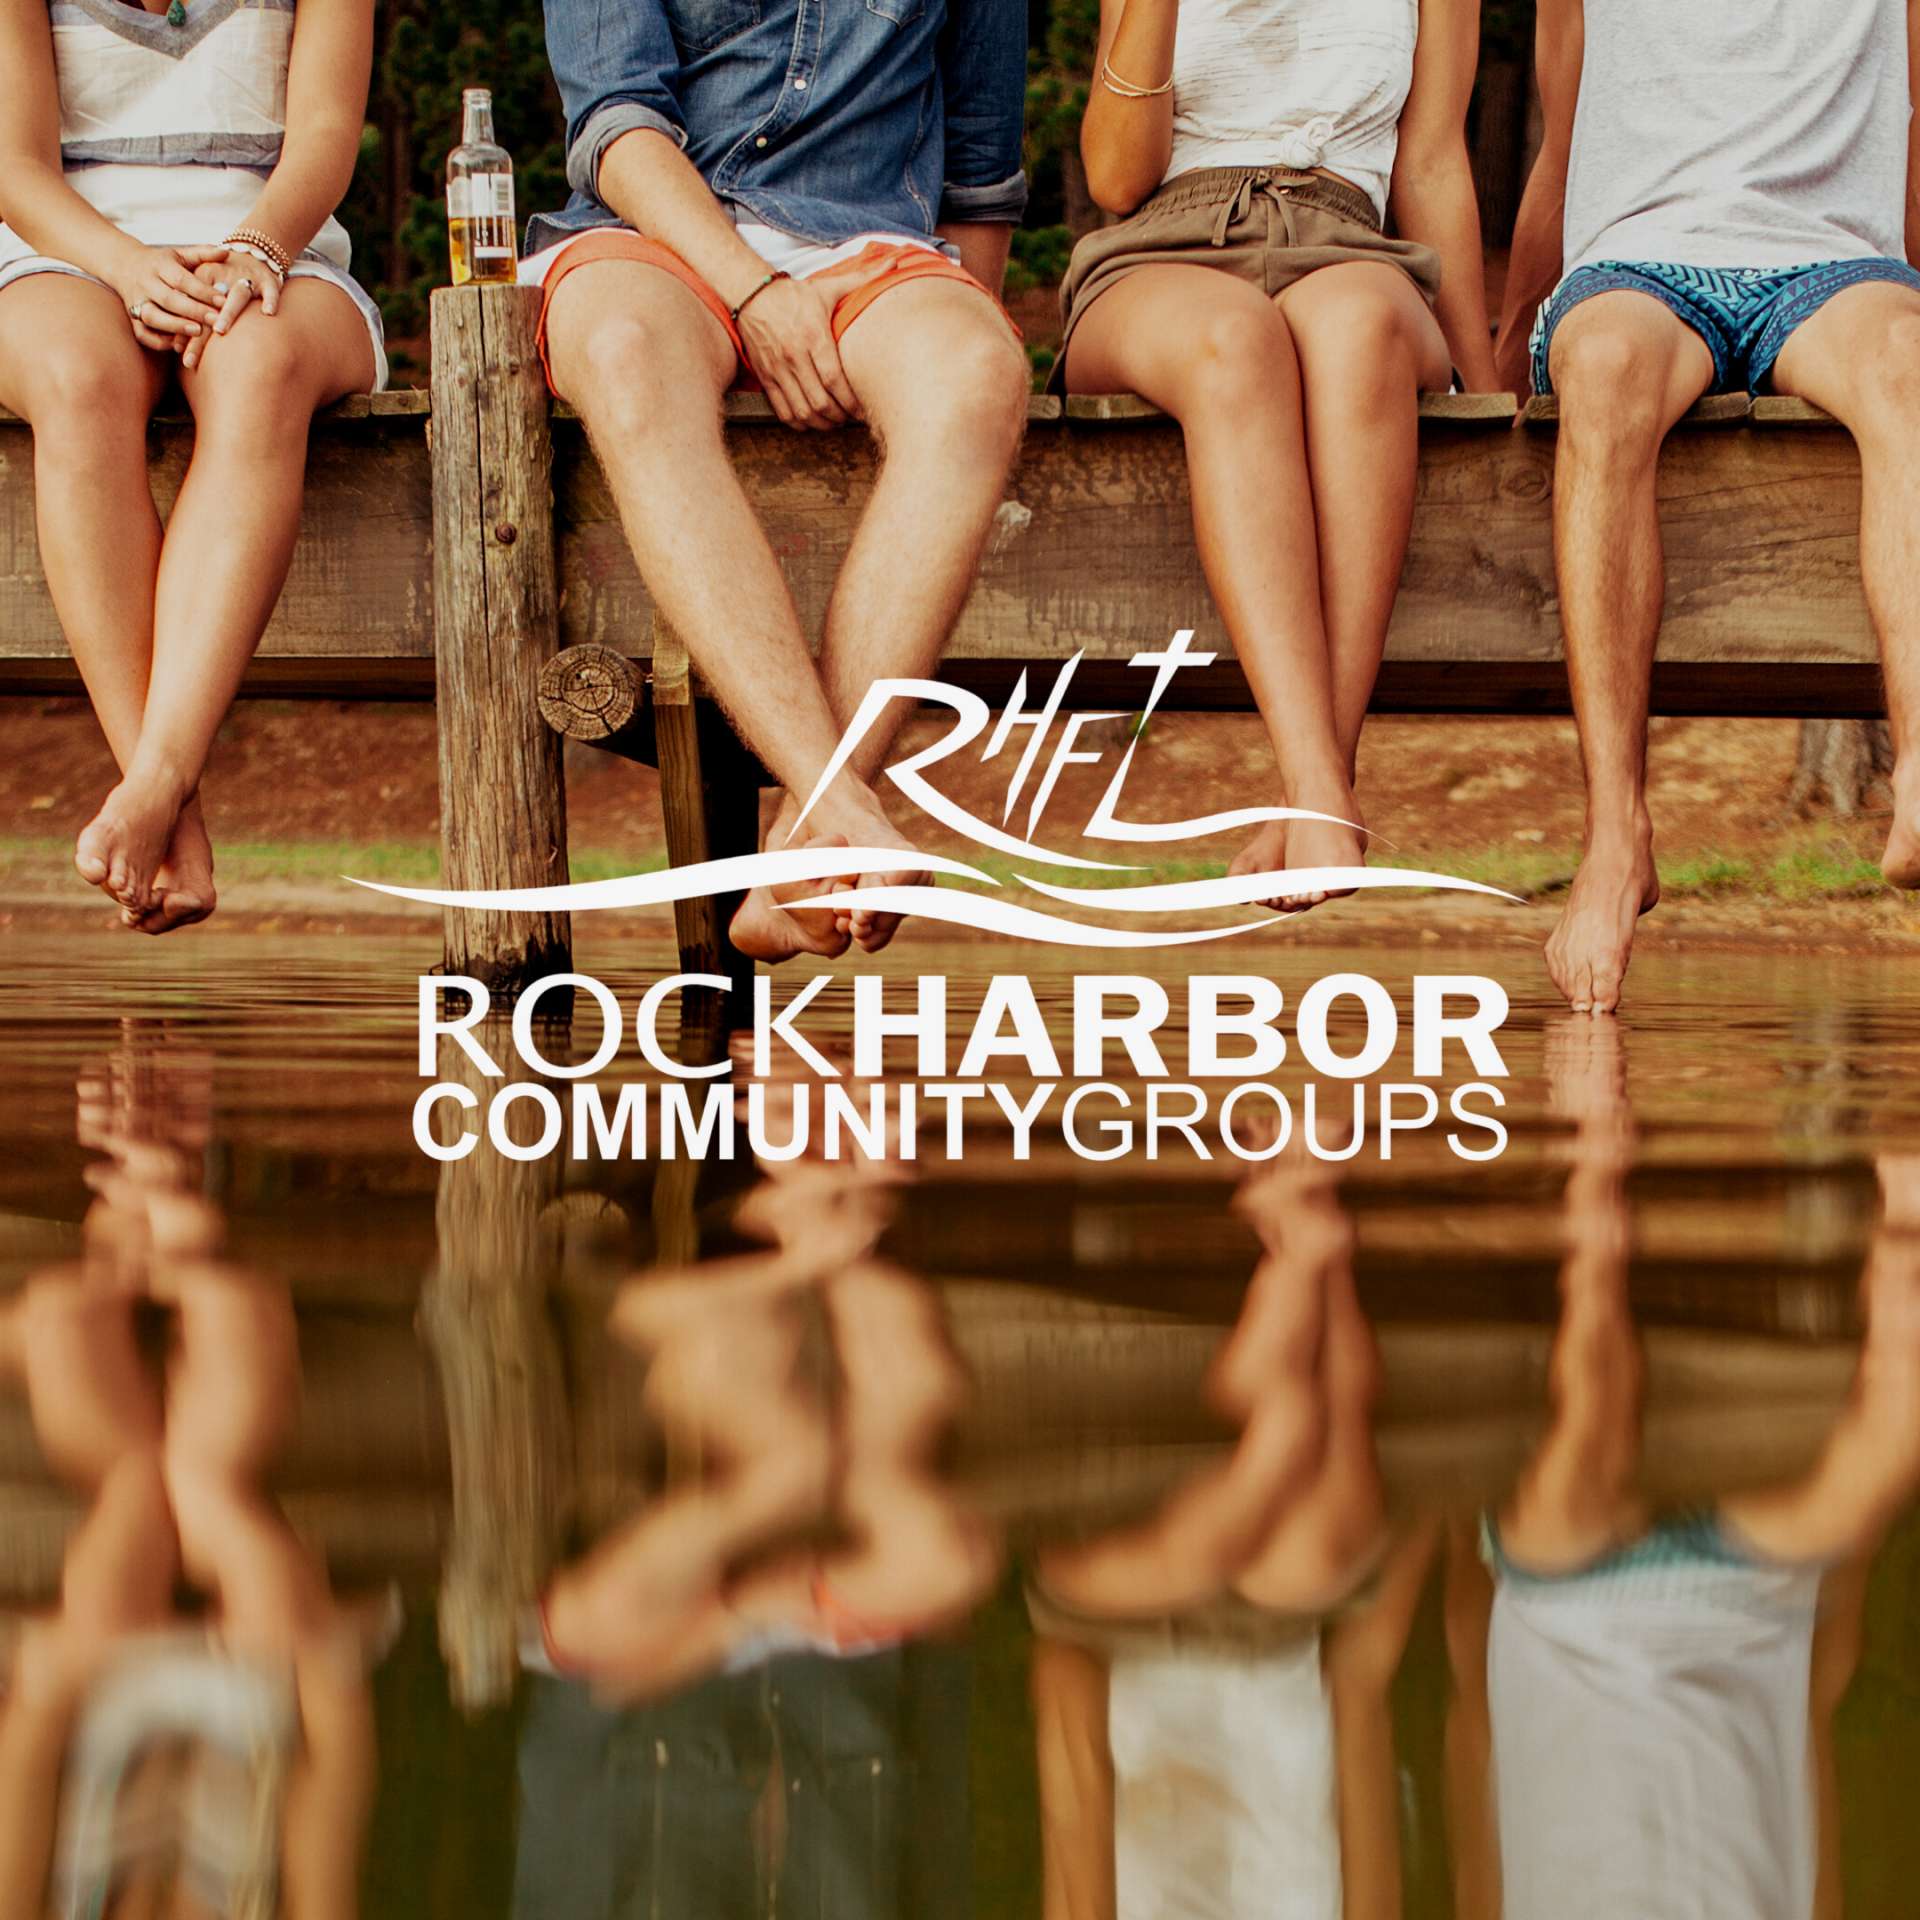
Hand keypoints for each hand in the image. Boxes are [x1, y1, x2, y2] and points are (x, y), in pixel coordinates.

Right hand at [113, 245, 228, 351]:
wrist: (123, 264)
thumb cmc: (161, 262)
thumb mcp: (179, 253)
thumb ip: (203, 253)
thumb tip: (226, 252)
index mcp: (159, 265)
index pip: (180, 279)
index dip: (202, 291)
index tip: (223, 300)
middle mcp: (145, 283)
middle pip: (168, 299)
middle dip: (193, 310)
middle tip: (216, 319)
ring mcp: (136, 301)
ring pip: (152, 316)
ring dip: (175, 326)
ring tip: (198, 332)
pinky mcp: (132, 318)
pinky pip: (142, 333)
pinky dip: (158, 341)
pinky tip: (177, 344)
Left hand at [177, 251, 285, 369]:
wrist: (253, 256)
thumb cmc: (227, 282)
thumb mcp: (208, 292)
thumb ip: (194, 315)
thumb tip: (176, 346)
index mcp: (203, 277)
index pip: (193, 307)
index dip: (186, 329)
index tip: (179, 351)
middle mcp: (223, 276)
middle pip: (211, 306)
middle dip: (201, 331)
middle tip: (192, 354)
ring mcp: (247, 278)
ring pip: (237, 295)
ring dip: (228, 312)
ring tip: (219, 330)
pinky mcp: (268, 280)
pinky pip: (270, 290)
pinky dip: (270, 300)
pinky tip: (269, 313)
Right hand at [733, 276, 863, 428]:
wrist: (751, 294)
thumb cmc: (794, 294)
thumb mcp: (828, 287)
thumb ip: (862, 279)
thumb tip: (894, 263)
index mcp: (814, 337)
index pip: (835, 381)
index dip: (851, 402)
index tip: (862, 408)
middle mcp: (795, 356)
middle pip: (821, 402)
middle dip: (839, 416)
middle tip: (851, 417)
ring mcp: (778, 369)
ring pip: (802, 410)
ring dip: (821, 423)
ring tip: (833, 421)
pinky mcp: (765, 377)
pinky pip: (782, 410)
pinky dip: (798, 422)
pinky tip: (810, 420)